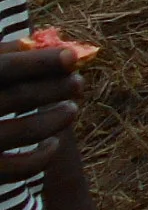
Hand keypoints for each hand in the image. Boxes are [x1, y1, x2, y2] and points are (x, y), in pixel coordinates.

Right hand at [0, 45, 81, 179]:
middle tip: (78, 82)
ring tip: (70, 108)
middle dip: (56, 86)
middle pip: (19, 96)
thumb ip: (0, 56)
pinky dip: (44, 155)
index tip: (72, 55)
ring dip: (58, 117)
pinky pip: (22, 167)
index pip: (3, 68)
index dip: (38, 61)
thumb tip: (36, 42)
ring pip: (27, 130)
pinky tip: (53, 142)